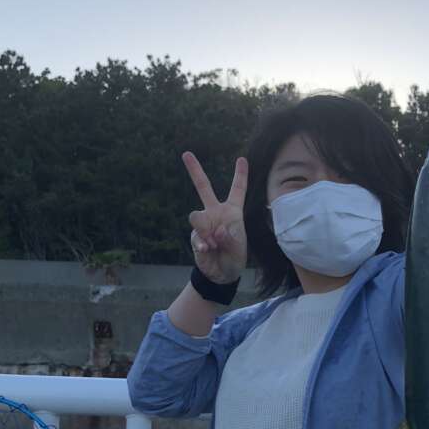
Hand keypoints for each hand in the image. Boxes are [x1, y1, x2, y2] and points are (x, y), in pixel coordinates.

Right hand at [182, 152, 247, 283]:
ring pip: (196, 215)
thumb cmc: (234, 258)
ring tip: (214, 244)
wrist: (221, 274)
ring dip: (205, 229)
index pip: (237, 190)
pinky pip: (196, 235)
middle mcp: (215, 213)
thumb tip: (217, 230)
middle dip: (194, 170)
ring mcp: (203, 223)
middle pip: (203, 187)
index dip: (240, 175)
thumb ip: (230, 238)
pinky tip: (208, 250)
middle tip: (186, 153)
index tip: (242, 159)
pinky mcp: (195, 236)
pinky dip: (203, 244)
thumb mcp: (239, 249)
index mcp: (232, 212)